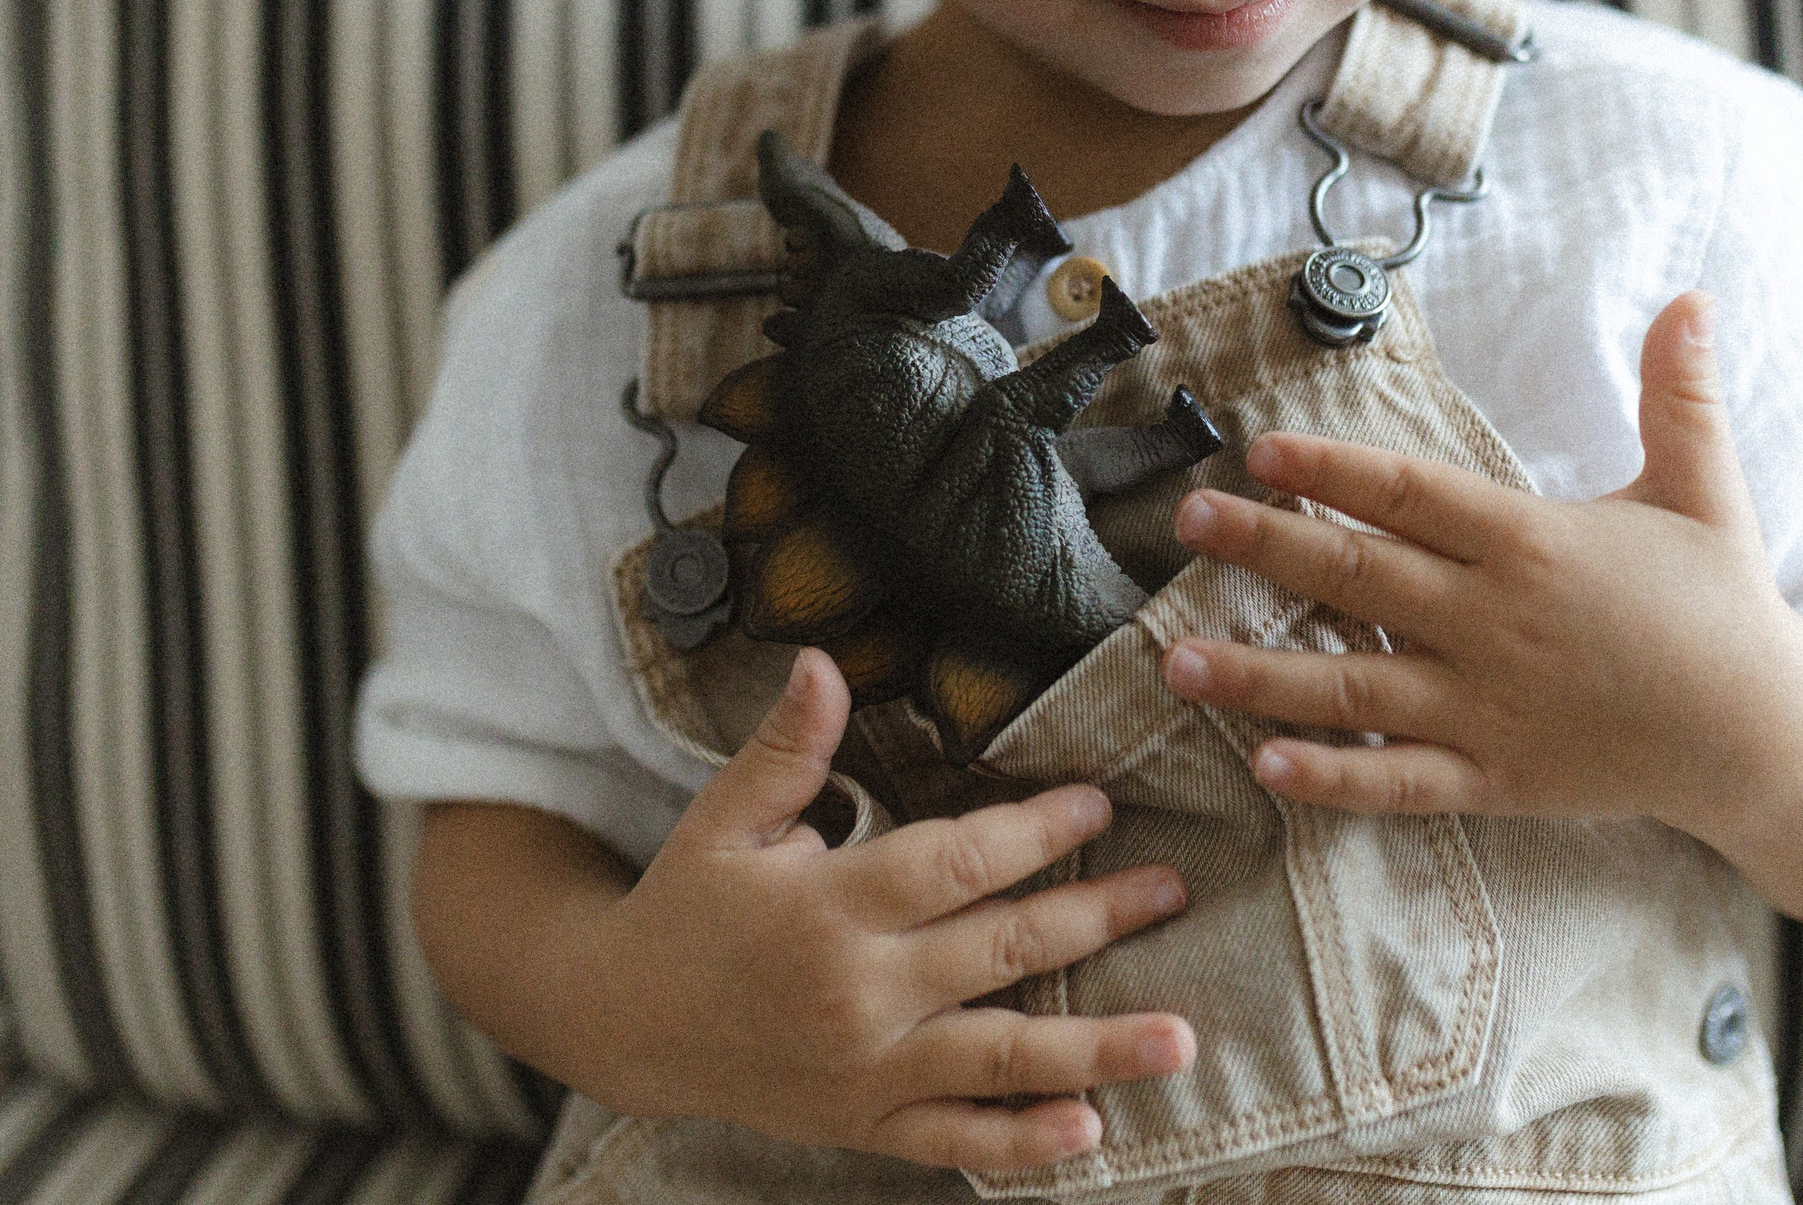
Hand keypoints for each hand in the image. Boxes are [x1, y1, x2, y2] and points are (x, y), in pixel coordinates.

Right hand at [591, 647, 1195, 1169]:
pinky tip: (1090, 1128)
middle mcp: (858, 993)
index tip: (1099, 805)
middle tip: (1173, 891)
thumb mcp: (724, 817)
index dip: (1035, 831)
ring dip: (1097, 1049)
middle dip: (1098, 918)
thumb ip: (787, 747)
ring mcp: (865, 1071)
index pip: (956, 862)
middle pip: (1003, 951)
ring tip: (1180, 1038)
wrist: (622, 1025)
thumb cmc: (686, 906)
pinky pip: (955, 1141)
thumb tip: (821, 660)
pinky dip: (1023, 1142)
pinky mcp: (862, 1125)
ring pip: (1000, 1059)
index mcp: (828, 905)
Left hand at [1159, 291, 1802, 840]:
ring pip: (1354, 686)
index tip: (1259, 449)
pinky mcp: (1496, 777)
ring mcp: (1490, 707)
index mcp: (1534, 544)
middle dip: (1266, 547)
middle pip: (1360, 577)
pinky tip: (1263, 766)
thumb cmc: (1723, 607)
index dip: (1333, 470)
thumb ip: (1679, 396)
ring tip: (1176, 658)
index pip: (1412, 495)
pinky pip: (1400, 780)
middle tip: (1188, 521)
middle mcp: (1497, 623)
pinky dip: (1333, 777)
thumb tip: (1694, 297)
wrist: (1765, 737)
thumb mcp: (1703, 491)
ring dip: (1260, 674)